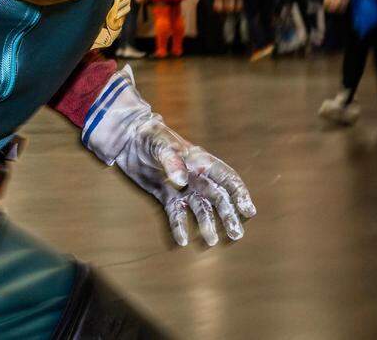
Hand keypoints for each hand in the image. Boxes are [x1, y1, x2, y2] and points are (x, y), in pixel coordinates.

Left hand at [116, 119, 255, 245]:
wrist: (127, 139)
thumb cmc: (149, 136)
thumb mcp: (160, 145)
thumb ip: (172, 161)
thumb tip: (182, 181)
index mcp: (201, 161)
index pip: (227, 179)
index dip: (239, 194)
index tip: (248, 210)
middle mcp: (195, 176)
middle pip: (217, 198)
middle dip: (227, 215)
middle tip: (236, 234)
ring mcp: (181, 187)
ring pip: (199, 208)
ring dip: (207, 224)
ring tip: (211, 241)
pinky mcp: (166, 195)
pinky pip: (176, 212)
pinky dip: (179, 226)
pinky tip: (182, 240)